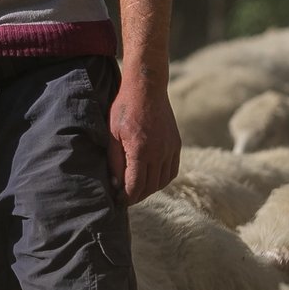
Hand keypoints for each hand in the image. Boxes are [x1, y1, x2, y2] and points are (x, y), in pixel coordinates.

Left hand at [107, 78, 180, 205]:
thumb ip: (115, 160)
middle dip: (137, 196)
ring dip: (150, 189)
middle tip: (125, 197)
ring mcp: (170, 149)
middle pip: (150, 187)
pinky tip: (152, 177)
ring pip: (162, 181)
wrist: (147, 88)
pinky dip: (162, 179)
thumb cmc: (125, 108)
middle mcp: (159, 152)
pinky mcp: (176, 144)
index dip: (126, 198)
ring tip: (137, 188)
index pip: (135, 186)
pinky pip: (172, 170)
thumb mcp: (112, 133)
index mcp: (140, 150)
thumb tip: (116, 183)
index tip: (118, 201)